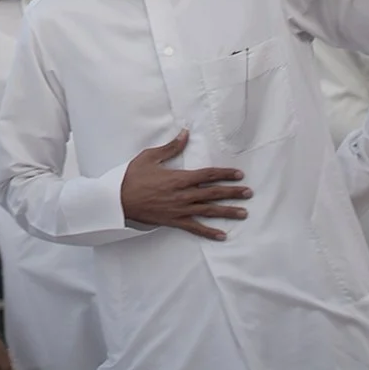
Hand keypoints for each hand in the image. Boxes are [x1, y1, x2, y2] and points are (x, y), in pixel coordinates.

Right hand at [118, 129, 250, 239]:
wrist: (119, 200)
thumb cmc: (133, 177)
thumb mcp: (150, 157)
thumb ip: (170, 147)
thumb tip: (185, 133)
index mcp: (179, 178)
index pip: (208, 175)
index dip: (225, 174)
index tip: (239, 174)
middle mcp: (184, 194)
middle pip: (214, 193)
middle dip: (233, 192)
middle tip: (249, 193)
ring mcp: (180, 209)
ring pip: (209, 211)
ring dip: (227, 212)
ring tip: (243, 213)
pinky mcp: (175, 221)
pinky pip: (195, 228)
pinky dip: (209, 232)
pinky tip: (222, 236)